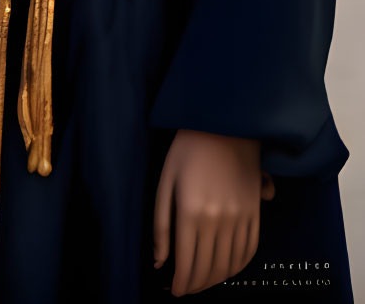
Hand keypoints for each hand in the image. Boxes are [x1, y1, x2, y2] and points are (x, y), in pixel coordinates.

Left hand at [153, 130, 273, 294]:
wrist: (224, 129)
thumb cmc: (186, 153)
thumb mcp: (164, 184)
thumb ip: (161, 226)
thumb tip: (160, 261)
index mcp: (190, 212)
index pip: (187, 261)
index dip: (181, 282)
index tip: (175, 291)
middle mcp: (218, 220)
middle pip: (208, 267)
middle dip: (196, 284)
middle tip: (186, 290)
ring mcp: (240, 218)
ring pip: (229, 264)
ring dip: (216, 280)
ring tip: (202, 283)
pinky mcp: (255, 214)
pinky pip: (249, 250)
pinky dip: (238, 266)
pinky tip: (226, 270)